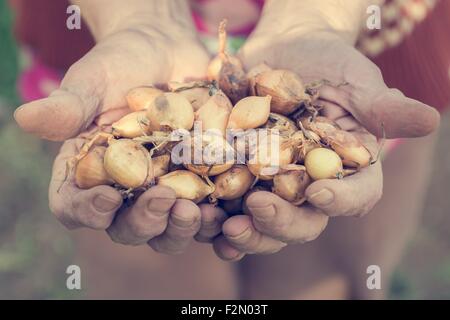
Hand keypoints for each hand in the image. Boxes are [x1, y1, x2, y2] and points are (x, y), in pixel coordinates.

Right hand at [15, 8, 210, 252]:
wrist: (167, 52)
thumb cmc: (121, 64)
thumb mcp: (93, 81)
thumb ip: (68, 105)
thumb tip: (25, 117)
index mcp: (89, 173)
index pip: (75, 206)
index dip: (88, 212)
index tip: (108, 200)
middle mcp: (125, 192)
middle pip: (127, 227)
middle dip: (145, 222)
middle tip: (165, 201)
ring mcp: (164, 191)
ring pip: (168, 230)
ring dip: (182, 228)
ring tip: (199, 211)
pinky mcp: (199, 185)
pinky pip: (206, 212)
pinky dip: (216, 218)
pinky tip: (228, 210)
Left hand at [208, 28, 439, 259]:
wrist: (283, 53)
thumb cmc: (326, 64)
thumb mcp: (353, 80)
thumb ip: (379, 106)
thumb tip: (428, 121)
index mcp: (346, 169)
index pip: (356, 195)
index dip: (341, 201)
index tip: (319, 193)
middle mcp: (310, 186)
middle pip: (305, 221)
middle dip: (283, 222)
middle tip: (259, 209)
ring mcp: (273, 186)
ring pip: (265, 224)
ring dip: (247, 233)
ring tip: (226, 228)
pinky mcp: (238, 178)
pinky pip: (228, 208)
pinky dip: (214, 219)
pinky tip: (202, 222)